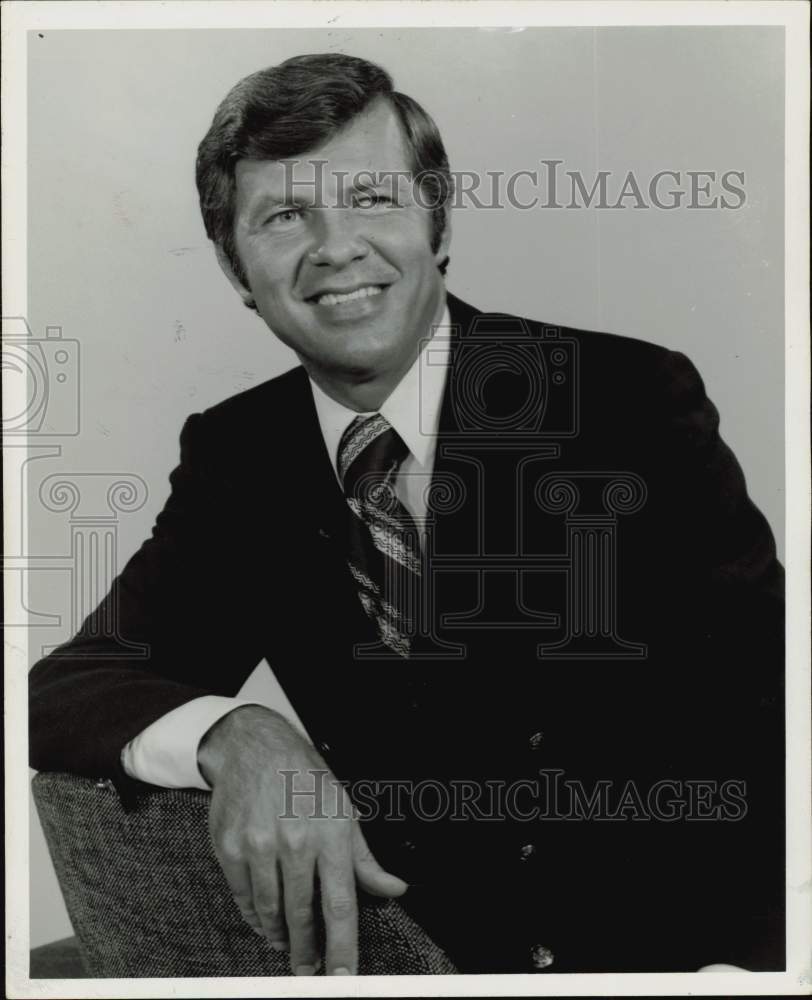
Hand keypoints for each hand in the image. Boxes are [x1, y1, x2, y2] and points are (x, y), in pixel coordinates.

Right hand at [197, 704, 406, 975]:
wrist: (255, 746)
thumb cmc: (305, 777)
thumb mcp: (343, 808)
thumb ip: (365, 858)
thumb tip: (395, 888)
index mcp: (331, 833)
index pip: (340, 904)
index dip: (343, 946)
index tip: (343, 977)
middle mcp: (295, 841)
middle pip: (302, 914)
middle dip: (307, 951)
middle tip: (309, 971)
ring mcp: (258, 844)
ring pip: (270, 909)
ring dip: (280, 935)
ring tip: (288, 946)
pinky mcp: (230, 845)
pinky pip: (242, 895)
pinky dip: (253, 915)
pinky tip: (263, 921)